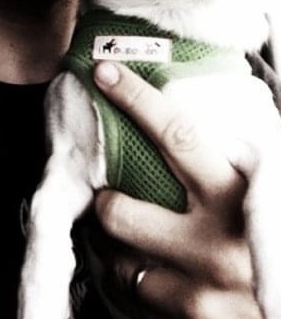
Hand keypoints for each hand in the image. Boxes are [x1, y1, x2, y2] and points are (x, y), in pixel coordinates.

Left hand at [89, 61, 261, 318]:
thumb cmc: (270, 238)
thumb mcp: (264, 191)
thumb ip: (232, 159)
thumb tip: (184, 104)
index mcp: (241, 194)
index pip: (178, 135)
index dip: (136, 100)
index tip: (105, 73)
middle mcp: (219, 240)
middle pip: (121, 209)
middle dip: (104, 201)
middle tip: (108, 196)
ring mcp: (203, 286)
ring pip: (119, 257)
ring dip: (117, 247)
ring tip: (134, 241)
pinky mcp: (191, 317)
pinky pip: (134, 292)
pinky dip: (134, 279)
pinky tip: (156, 272)